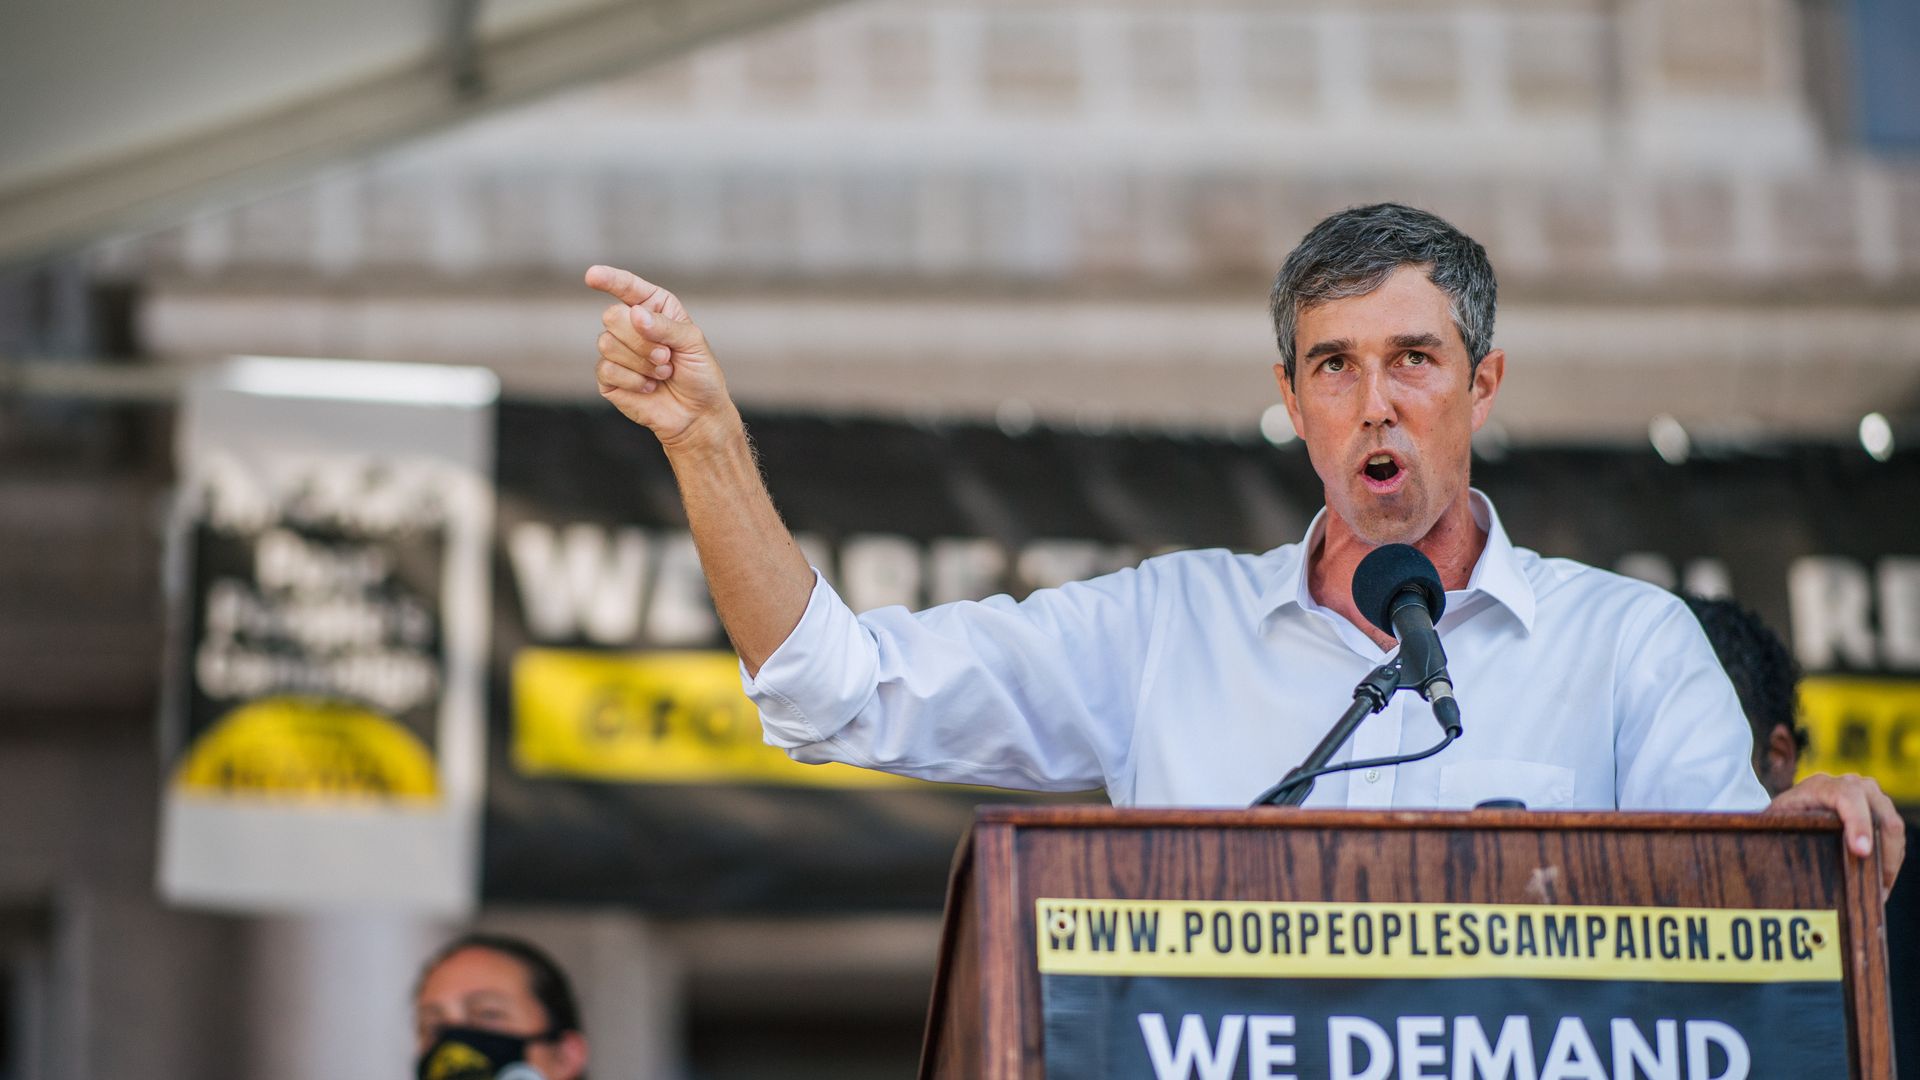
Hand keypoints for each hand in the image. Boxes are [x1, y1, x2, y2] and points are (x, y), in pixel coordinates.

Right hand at [585, 265, 736, 448]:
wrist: (697, 414)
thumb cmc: (699, 374)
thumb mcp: (693, 342)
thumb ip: (665, 326)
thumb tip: (635, 314)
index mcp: (653, 308)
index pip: (627, 287)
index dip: (609, 279)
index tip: (592, 275)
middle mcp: (631, 325)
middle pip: (612, 316)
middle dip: (641, 340)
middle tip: (666, 357)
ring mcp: (617, 351)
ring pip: (607, 343)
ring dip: (641, 362)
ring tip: (662, 373)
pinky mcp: (609, 377)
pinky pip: (607, 369)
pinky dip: (633, 380)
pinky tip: (649, 387)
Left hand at [1765, 772, 1904, 896]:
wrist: (1794, 803)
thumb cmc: (1782, 816)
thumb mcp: (1776, 820)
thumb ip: (1784, 828)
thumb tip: (1790, 858)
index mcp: (1822, 785)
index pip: (1849, 796)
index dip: (1858, 823)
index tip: (1861, 851)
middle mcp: (1851, 784)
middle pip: (1881, 813)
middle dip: (1883, 852)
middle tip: (1879, 887)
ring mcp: (1870, 794)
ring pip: (1893, 825)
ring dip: (1890, 859)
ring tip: (1880, 890)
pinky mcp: (1881, 807)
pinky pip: (1895, 834)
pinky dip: (1892, 857)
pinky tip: (1883, 880)